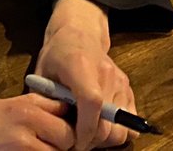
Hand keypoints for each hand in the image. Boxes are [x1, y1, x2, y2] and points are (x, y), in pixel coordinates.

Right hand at [0, 95, 74, 149]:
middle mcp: (26, 124)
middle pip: (68, 134)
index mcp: (22, 106)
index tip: (67, 124)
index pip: (64, 108)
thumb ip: (25, 107)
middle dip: (67, 142)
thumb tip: (51, 108)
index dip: (68, 118)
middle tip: (57, 145)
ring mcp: (21, 146)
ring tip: (41, 149)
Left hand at [35, 0, 132, 148]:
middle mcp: (106, 74)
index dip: (85, 129)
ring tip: (88, 132)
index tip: (74, 143)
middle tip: (76, 141)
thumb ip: (44, 101)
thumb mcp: (42, 74)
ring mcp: (120, 81)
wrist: (79, 33)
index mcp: (81, 67)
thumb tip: (47, 130)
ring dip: (105, 138)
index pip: (92, 102)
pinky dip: (118, 130)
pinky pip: (130, 122)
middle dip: (92, 140)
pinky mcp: (127, 88)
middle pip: (109, 121)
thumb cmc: (56, 55)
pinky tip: (101, 124)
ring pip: (122, 127)